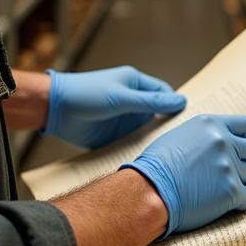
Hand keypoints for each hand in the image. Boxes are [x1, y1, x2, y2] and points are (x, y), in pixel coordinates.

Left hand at [44, 66, 185, 148]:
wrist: (56, 109)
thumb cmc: (87, 93)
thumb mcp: (122, 97)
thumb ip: (151, 101)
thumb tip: (181, 101)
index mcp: (136, 84)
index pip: (164, 93)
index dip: (176, 105)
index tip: (189, 120)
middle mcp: (133, 102)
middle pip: (158, 114)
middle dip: (168, 126)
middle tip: (185, 142)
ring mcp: (124, 119)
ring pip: (146, 131)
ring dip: (154, 141)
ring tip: (171, 155)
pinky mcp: (115, 136)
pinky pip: (132, 143)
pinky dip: (139, 150)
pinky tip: (149, 160)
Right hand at [122, 114, 245, 236]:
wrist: (148, 190)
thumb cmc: (156, 166)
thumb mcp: (182, 136)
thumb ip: (205, 136)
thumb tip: (220, 142)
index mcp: (211, 125)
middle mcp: (224, 142)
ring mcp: (229, 166)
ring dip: (245, 180)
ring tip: (231, 185)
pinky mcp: (231, 191)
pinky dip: (239, 201)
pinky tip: (227, 204)